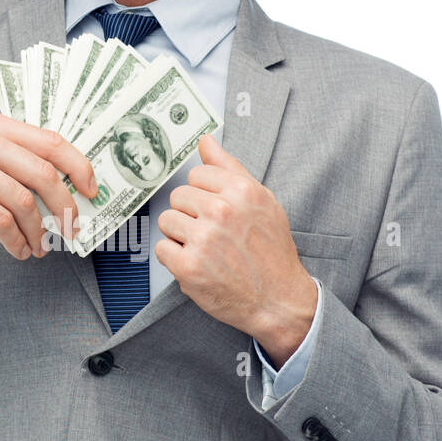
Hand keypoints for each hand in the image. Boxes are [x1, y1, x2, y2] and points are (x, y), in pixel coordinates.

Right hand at [0, 112, 97, 259]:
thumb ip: (8, 154)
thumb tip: (57, 183)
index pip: (51, 141)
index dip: (78, 167)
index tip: (90, 189)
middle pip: (44, 173)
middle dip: (65, 206)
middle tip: (72, 228)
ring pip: (25, 202)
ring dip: (40, 231)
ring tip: (41, 247)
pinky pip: (3, 222)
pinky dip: (18, 241)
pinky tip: (20, 250)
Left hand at [154, 133, 317, 364]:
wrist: (278, 299)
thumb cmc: (271, 251)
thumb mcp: (262, 202)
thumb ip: (230, 168)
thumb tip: (205, 141)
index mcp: (241, 191)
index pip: (196, 175)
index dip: (205, 194)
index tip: (217, 211)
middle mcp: (222, 212)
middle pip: (178, 197)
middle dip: (191, 214)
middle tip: (213, 234)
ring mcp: (203, 240)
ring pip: (167, 221)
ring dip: (181, 236)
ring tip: (206, 250)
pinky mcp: (188, 267)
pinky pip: (162, 248)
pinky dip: (176, 258)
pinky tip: (198, 264)